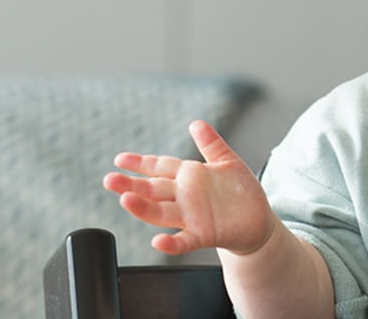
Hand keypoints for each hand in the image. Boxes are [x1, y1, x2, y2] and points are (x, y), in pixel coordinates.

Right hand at [104, 120, 276, 256]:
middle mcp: (184, 197)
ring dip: (143, 209)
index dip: (140, 163)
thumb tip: (196, 123)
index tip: (119, 159)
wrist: (257, 220)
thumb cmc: (240, 191)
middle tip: (110, 180)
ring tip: (126, 201)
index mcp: (189, 176)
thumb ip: (211, 144)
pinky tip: (158, 242)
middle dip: (131, 185)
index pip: (160, 167)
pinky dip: (171, 243)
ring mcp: (191, 216)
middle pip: (153, 190)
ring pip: (161, 213)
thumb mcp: (227, 161)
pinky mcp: (203, 234)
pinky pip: (184, 241)